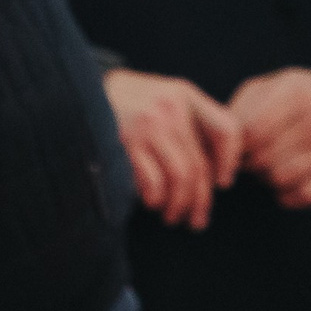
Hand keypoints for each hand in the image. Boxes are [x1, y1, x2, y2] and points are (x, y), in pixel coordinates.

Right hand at [103, 68, 243, 229]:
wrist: (80, 90)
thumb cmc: (127, 100)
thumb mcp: (162, 96)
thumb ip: (190, 120)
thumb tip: (217, 171)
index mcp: (184, 95)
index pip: (226, 128)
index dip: (229, 161)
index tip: (222, 183)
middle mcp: (170, 108)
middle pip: (199, 164)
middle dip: (200, 200)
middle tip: (196, 221)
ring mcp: (147, 125)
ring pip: (180, 177)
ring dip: (179, 205)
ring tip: (172, 216)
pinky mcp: (125, 142)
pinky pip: (153, 181)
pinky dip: (156, 198)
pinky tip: (152, 203)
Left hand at [230, 68, 310, 208]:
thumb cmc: (297, 101)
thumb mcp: (271, 89)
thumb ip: (241, 108)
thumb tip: (218, 140)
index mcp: (296, 92)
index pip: (251, 130)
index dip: (236, 144)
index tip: (234, 145)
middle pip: (262, 157)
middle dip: (248, 163)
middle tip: (248, 159)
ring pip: (278, 178)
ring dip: (265, 179)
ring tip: (266, 167)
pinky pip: (302, 196)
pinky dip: (286, 196)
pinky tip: (285, 182)